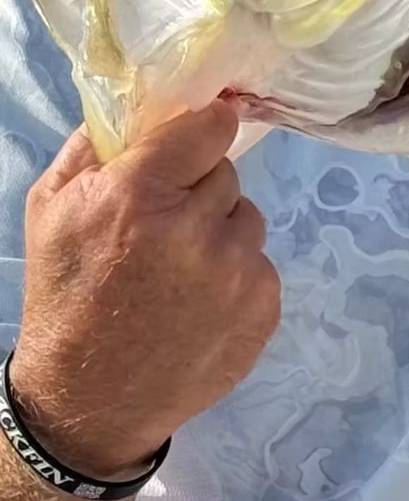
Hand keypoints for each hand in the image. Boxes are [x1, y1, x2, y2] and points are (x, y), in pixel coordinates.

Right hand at [9, 100, 279, 479]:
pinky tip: (198, 301)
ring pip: (248, 218)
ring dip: (220, 232)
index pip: (209, 128)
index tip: (205, 131)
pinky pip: (260, 262)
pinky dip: (236, 274)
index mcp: (139, 197)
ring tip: (179, 270)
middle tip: (163, 226)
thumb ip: (95, 148)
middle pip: (226, 174)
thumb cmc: (66, 296)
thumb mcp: (52, 211)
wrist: (92, 395)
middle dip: (198, 191)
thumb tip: (142, 105)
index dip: (206, 128)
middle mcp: (197, 229)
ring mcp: (238, 270)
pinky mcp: (264, 304)